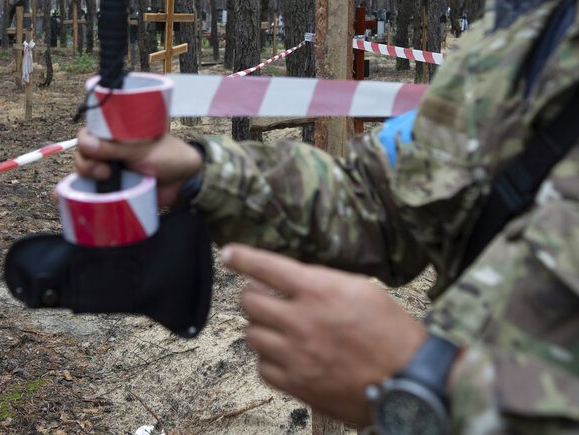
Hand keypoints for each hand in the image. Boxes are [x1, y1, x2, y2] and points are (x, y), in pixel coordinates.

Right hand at [75, 128, 203, 205]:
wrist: (184, 179)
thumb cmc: (166, 155)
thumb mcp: (140, 149)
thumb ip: (114, 147)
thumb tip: (85, 144)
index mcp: (114, 134)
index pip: (87, 134)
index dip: (85, 143)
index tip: (94, 151)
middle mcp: (108, 151)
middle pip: (82, 155)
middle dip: (86, 164)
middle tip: (105, 171)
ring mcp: (109, 170)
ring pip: (84, 173)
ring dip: (87, 177)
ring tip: (106, 180)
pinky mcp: (112, 189)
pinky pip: (92, 191)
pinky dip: (83, 194)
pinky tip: (76, 197)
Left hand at [222, 244, 426, 425]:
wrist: (410, 382)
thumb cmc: (393, 333)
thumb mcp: (362, 289)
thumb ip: (322, 281)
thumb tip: (293, 279)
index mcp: (319, 291)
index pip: (266, 267)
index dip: (242, 258)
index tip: (228, 253)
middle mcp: (301, 321)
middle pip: (249, 301)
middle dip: (254, 296)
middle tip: (266, 298)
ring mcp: (296, 355)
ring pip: (251, 334)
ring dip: (261, 328)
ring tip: (281, 329)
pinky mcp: (297, 384)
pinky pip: (262, 367)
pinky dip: (269, 359)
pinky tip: (286, 355)